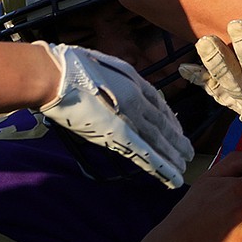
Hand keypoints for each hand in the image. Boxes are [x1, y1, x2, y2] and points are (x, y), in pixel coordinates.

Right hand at [36, 41, 193, 187]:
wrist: (54, 77)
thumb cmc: (73, 67)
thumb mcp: (106, 66)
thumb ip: (122, 80)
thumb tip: (128, 91)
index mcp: (135, 83)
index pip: (160, 106)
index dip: (170, 121)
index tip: (178, 132)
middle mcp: (137, 101)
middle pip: (162, 126)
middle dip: (176, 142)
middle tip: (188, 155)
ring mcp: (127, 118)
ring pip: (157, 141)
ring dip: (171, 156)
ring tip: (182, 168)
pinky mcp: (115, 135)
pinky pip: (143, 153)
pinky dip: (158, 166)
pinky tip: (170, 175)